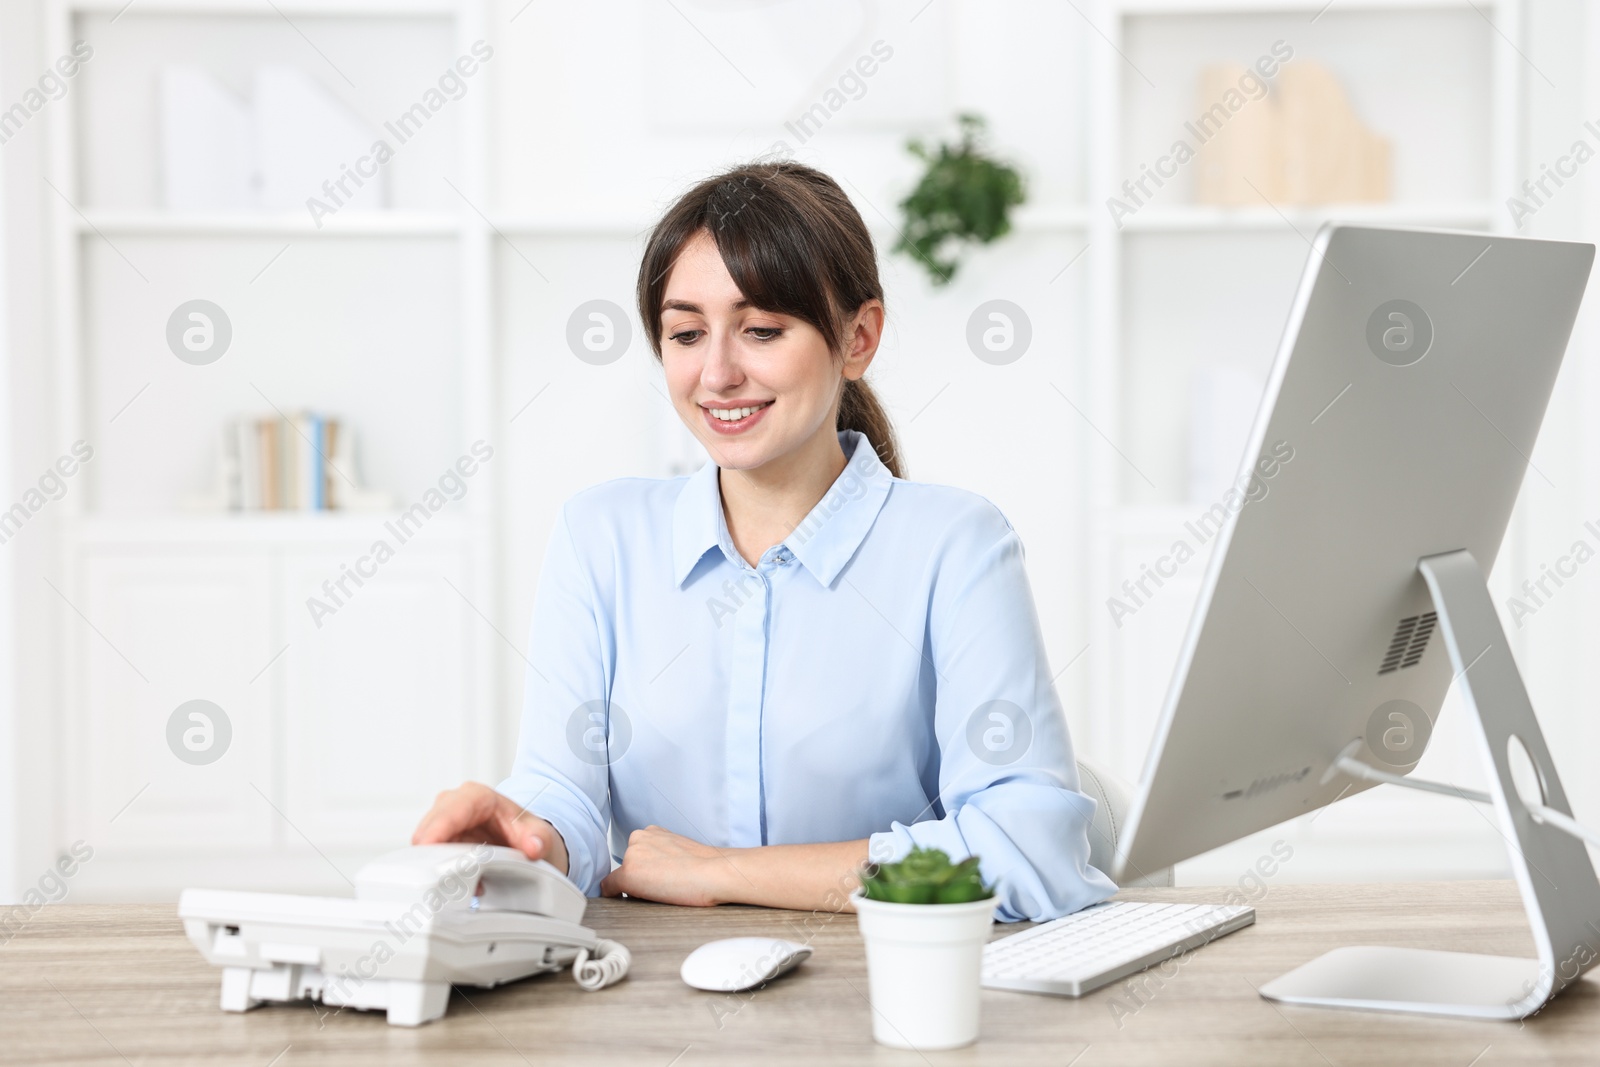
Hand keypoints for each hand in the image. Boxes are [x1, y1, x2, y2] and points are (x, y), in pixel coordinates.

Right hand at [411, 781, 568, 875]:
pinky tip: (458, 884)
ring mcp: (443, 824)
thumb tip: (534, 846)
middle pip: (429, 828)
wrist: (526, 843)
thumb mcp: (540, 836)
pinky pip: (427, 858)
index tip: (429, 848)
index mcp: (478, 797)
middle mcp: (455, 805)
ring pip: (424, 846)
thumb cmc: (528, 834)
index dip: (438, 828)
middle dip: (433, 855)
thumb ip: (539, 839)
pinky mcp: (438, 841)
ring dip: (436, 867)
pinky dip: (438, 873)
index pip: (452, 809)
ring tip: (461, 885)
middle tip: (445, 882)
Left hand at [601, 825, 731, 906]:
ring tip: (658, 894)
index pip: (636, 855)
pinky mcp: (628, 874)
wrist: (714, 872)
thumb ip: (662, 854)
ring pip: (620, 878)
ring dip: (632, 888)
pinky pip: (609, 889)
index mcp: (652, 831)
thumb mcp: (680, 849)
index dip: (644, 871)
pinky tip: (629, 903)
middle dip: (637, 877)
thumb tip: (655, 870)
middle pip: (627, 866)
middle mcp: (638, 838)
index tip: (655, 881)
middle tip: (660, 888)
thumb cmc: (705, 866)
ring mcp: (632, 855)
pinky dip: (615, 898)